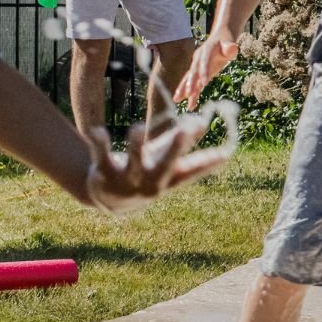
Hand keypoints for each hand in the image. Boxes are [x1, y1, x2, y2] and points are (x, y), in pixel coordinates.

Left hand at [81, 119, 224, 214]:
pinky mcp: (105, 173)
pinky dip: (100, 143)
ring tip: (136, 128)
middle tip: (185, 130)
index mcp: (169, 178)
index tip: (225, 153)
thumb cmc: (145, 173)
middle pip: (165, 165)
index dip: (209, 162)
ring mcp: (128, 179)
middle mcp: (151, 181)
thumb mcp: (164, 160)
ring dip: (136, 145)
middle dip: (175, 149)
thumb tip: (202, 121)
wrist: (110, 200)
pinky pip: (102, 156)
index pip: (192, 171)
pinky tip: (96, 131)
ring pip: (133, 161)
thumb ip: (182, 142)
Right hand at [174, 29, 239, 107]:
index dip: (203, 72)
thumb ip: (230, 47)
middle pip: (193, 71)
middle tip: (188, 93)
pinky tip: (190, 106)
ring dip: (184, 90)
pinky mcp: (200, 74)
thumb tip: (232, 49)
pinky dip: (192, 95)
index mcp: (206, 50)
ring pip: (189, 79)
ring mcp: (198, 67)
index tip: (204, 83)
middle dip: (190, 83)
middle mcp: (199, 59)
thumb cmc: (226, 42)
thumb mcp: (230, 44)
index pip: (204, 62)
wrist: (220, 39)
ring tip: (177, 100)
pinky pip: (195, 85)